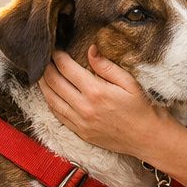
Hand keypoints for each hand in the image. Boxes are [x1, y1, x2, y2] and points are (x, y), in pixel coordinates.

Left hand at [39, 47, 178, 159]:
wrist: (146, 138)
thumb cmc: (141, 108)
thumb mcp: (129, 82)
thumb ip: (106, 66)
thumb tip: (91, 50)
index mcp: (96, 91)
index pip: (67, 68)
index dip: (57, 56)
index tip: (54, 48)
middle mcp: (84, 107)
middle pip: (54, 83)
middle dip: (46, 68)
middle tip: (43, 58)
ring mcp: (80, 122)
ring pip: (51, 100)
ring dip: (43, 85)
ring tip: (40, 74)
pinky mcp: (80, 132)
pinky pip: (58, 115)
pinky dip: (50, 102)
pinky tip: (49, 94)